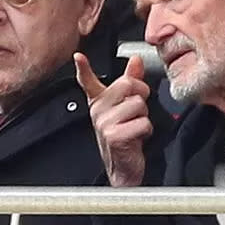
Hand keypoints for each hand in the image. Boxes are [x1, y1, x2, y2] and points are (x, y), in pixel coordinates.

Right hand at [74, 53, 152, 186]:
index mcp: (99, 101)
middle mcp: (98, 110)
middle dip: (142, 96)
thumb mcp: (127, 106)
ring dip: (145, 116)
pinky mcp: (113, 136)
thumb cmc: (125, 136)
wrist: (123, 168)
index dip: (83, 68)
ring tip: (134, 126)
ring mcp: (104, 123)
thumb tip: (135, 60)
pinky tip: (136, 138)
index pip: (88, 82)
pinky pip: (142, 122)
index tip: (78, 57)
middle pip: (128, 84)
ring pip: (138, 104)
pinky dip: (146, 131)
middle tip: (136, 111)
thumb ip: (131, 81)